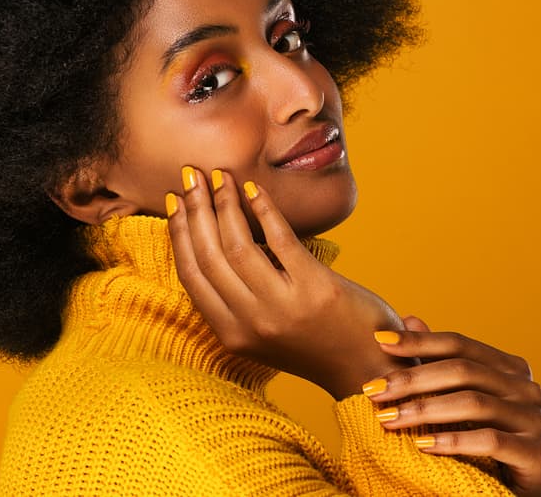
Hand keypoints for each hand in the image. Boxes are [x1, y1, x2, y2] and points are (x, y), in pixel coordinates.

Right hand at [166, 166, 409, 399]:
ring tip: (220, 176)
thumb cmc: (316, 341)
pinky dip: (264, 208)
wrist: (366, 366)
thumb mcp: (263, 330)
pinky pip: (279, 239)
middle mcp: (251, 323)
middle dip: (195, 209)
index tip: (174, 201)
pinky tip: (254, 188)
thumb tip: (215, 239)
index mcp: (232, 334)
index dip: (178, 233)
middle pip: (209, 256)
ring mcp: (283, 307)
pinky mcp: (315, 289)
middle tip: (191, 176)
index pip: (191, 275)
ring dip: (224, 203)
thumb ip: (238, 297)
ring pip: (237, 245)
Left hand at [363, 317, 540, 496]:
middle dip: (412, 378)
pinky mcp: (535, 452)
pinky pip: (489, 440)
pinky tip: (422, 444)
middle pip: (463, 371)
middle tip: (373, 390)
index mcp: (510, 367)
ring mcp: (534, 419)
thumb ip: (440, 362)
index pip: (459, 344)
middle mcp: (526, 387)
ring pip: (473, 403)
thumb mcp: (460, 400)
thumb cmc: (486, 441)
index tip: (379, 340)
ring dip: (424, 410)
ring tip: (387, 419)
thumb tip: (411, 318)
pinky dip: (453, 440)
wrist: (520, 493)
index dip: (419, 341)